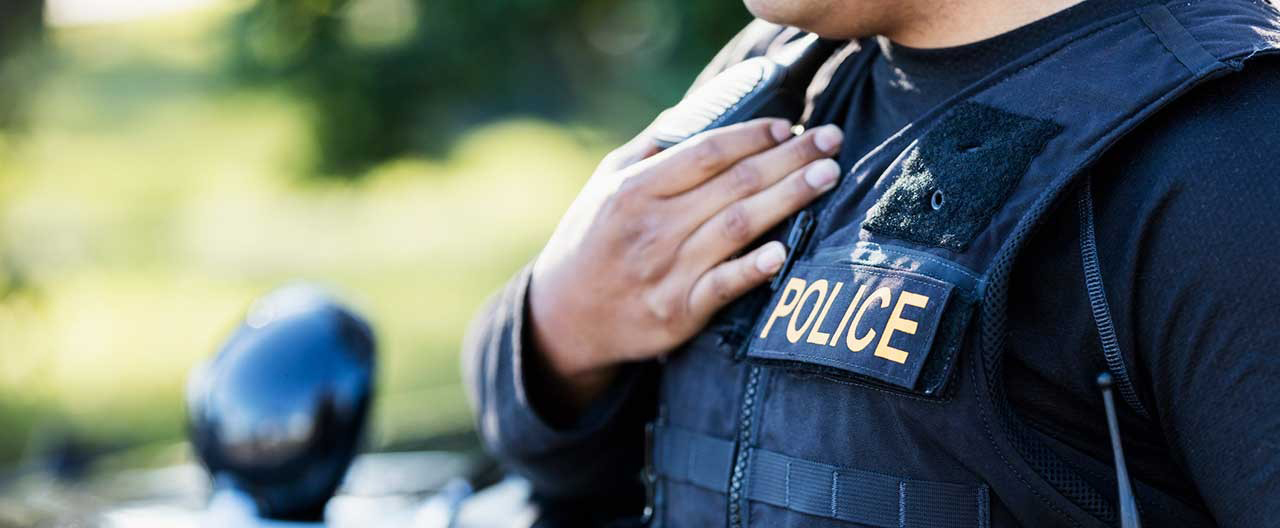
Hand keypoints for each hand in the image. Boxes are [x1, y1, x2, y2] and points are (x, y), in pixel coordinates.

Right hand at [528, 119, 843, 408]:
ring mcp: (666, 271)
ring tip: (827, 176)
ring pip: (738, 227)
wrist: (564, 318)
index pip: (707, 152)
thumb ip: (649, 150)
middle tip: (833, 140)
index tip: (790, 126)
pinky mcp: (677, 313)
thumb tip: (697, 113)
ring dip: (788, 198)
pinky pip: (723, 287)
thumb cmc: (592, 241)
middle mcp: (652, 227)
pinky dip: (754, 268)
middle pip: (734, 184)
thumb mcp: (605, 185)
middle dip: (789, 158)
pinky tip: (785, 251)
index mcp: (635, 189)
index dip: (754, 136)